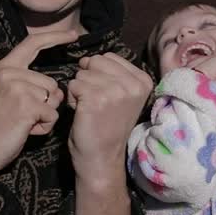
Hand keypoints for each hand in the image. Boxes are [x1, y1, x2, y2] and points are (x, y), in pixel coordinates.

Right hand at [0, 29, 75, 193]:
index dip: (56, 37)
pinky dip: (44, 127)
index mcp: (5, 67)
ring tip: (23, 124)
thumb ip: (30, 84)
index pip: (34, 43)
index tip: (73, 35)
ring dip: (44, 117)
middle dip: (46, 105)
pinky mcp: (26, 105)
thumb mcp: (9, 95)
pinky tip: (26, 130)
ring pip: (54, 100)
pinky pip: (52, 115)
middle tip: (23, 117)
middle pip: (52, 84)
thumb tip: (59, 90)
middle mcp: (10, 73)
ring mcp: (17, 88)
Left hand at [66, 53, 153, 189]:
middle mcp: (133, 84)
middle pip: (95, 61)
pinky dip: (72, 99)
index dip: (100, 74)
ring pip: (82, 73)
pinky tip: (83, 113)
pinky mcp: (96, 98)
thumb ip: (112, 73)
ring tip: (90, 109)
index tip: (107, 97)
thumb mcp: (122, 96)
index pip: (109, 57)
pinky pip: (73, 84)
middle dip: (88, 79)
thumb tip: (86, 59)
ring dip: (80, 90)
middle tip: (96, 103)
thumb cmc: (108, 126)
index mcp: (143, 80)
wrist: (103, 158)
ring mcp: (115, 90)